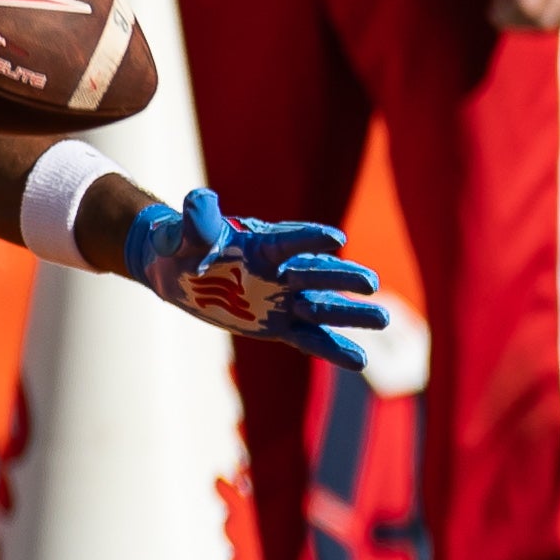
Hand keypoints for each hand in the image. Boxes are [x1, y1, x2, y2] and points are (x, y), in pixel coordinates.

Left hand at [118, 188, 386, 365]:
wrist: (176, 271)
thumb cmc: (182, 245)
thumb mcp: (182, 235)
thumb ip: (197, 222)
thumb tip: (201, 199)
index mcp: (261, 245)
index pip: (289, 241)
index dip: (309, 239)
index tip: (335, 240)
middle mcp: (280, 272)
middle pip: (315, 274)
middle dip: (341, 277)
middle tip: (370, 282)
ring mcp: (282, 300)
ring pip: (322, 307)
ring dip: (350, 312)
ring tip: (382, 318)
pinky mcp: (277, 325)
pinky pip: (309, 338)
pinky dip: (333, 348)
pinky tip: (360, 360)